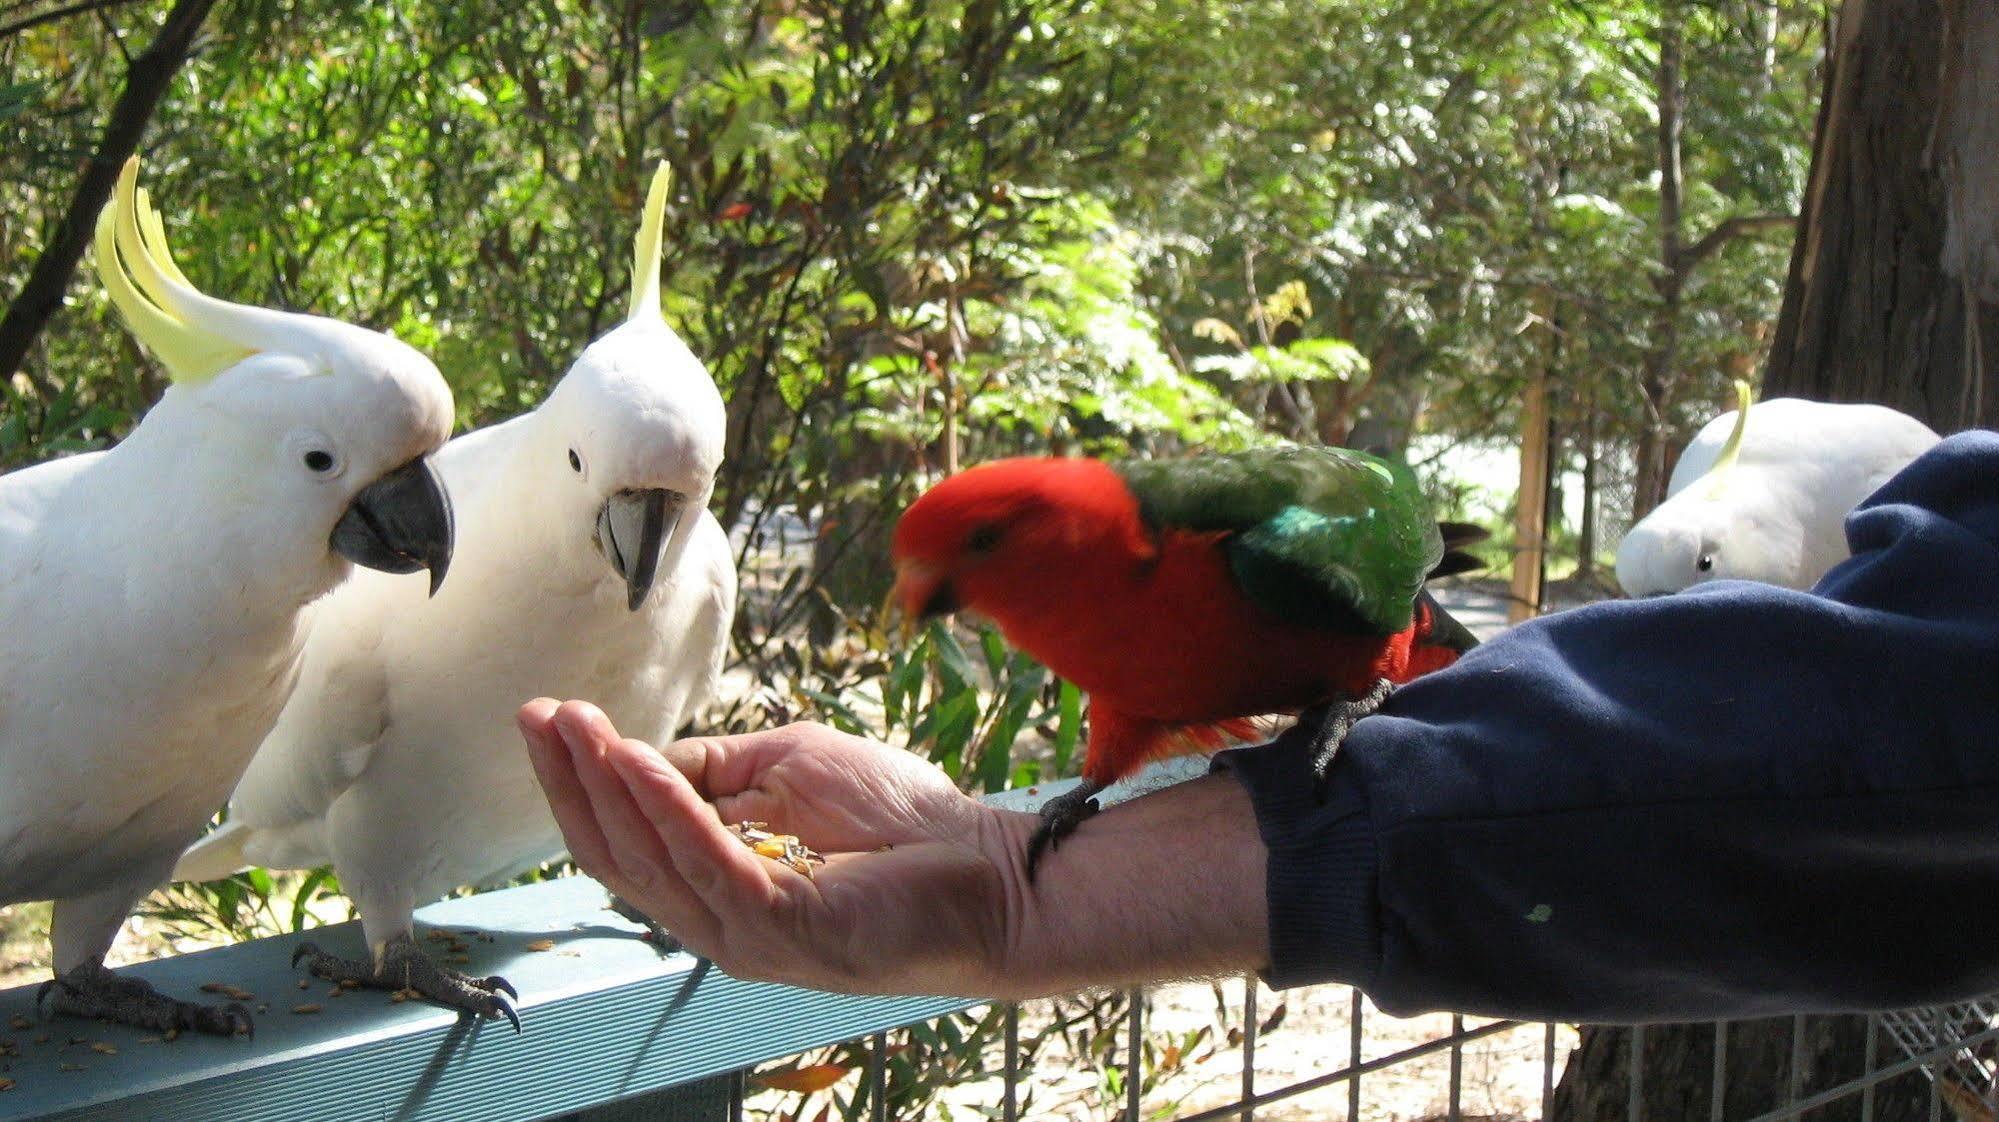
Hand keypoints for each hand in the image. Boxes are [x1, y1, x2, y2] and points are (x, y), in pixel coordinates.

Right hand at [518, 699, 1269, 998]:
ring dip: (606, 787)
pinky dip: (666, 808)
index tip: (551, 717)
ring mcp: (748, 936)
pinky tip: (635, 760)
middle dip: (572, 782)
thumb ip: (720, 769)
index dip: (584, 781)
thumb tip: (648, 758)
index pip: (628, 840)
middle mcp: (722, 922)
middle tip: (536, 718)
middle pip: (619, 856)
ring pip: (650, 861)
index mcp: (723, 889)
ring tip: (572, 726)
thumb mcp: (793, 768)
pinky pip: (707, 863)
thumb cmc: (907, 823)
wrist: (993, 867)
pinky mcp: (782, 931)